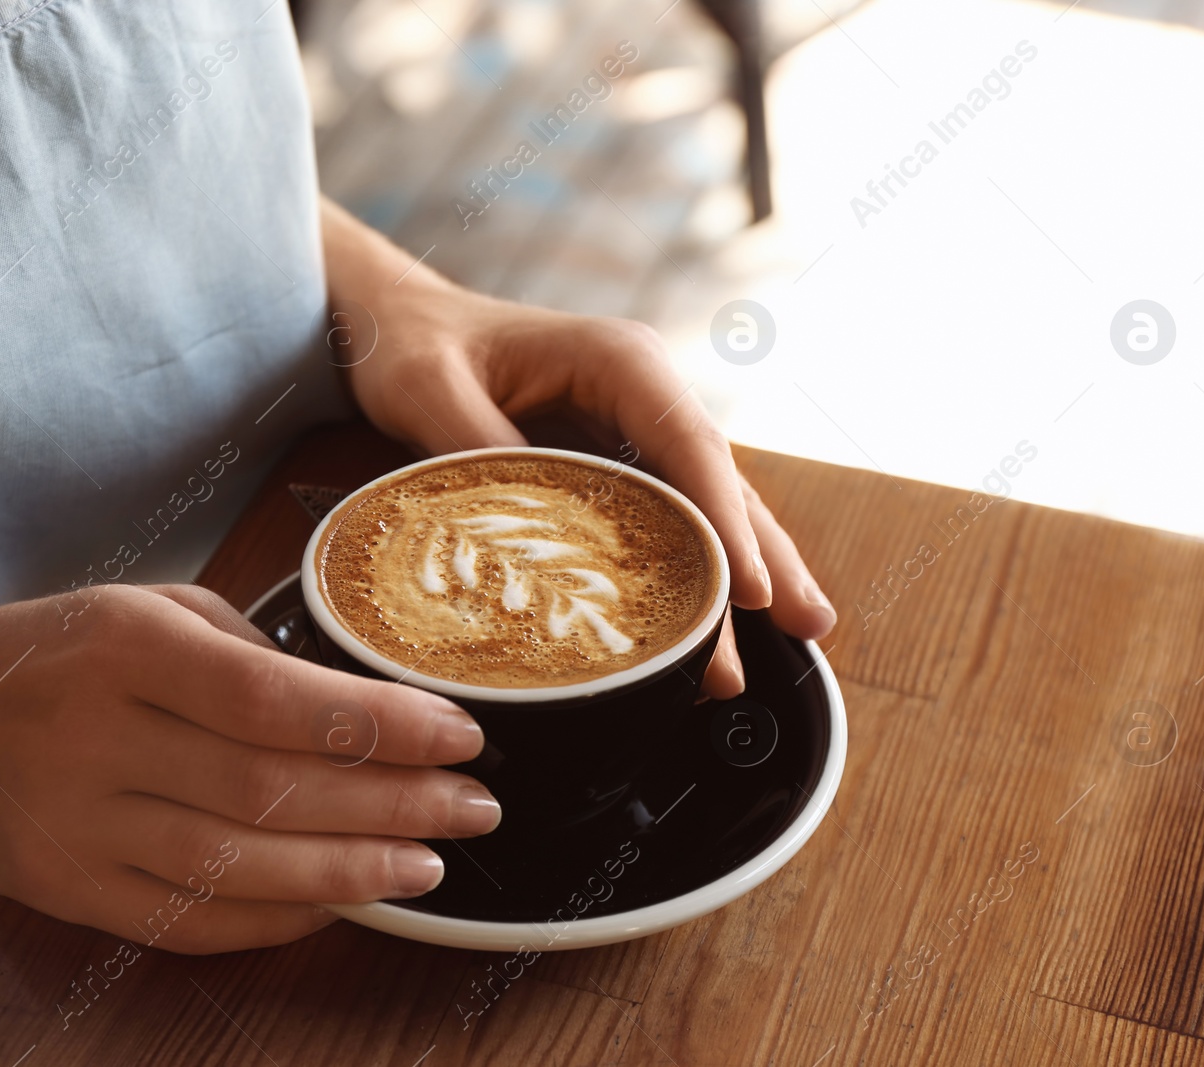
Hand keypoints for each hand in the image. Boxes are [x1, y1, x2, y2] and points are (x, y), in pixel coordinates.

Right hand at [0, 585, 498, 953]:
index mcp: (124, 647)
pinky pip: (188, 919)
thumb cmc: (60, 652)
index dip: (377, 725)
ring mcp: (74, 825)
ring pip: (235, 864)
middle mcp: (94, 737)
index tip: (459, 735)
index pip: (272, 698)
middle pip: (268, 788)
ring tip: (427, 864)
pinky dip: (276, 919)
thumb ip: (248, 653)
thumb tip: (368, 710)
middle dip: (390, 802)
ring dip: (348, 870)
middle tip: (473, 808)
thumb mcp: (147, 607)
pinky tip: (341, 902)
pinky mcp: (65, 889)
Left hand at [321, 203, 835, 696]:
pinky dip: (700, 565)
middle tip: (809, 624)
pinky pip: (670, 515)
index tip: (751, 591)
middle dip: (767, 553)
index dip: (726, 522)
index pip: (690, 447)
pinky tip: (725, 618)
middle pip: (721, 480)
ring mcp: (635, 428)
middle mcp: (644, 392)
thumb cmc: (412, 344)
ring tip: (803, 634)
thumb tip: (526, 532)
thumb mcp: (431, 390)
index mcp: (618, 360)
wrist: (394, 323)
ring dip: (750, 565)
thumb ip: (482, 452)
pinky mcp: (615, 462)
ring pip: (708, 503)